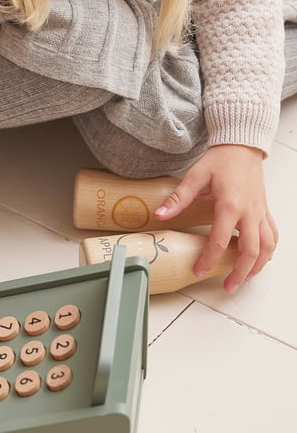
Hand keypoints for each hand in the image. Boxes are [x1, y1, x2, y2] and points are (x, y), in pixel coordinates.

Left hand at [154, 145, 277, 292]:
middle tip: (228, 287)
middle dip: (239, 272)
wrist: (242, 146)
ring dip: (257, 265)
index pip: (219, 240)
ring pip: (266, 245)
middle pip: (250, 250)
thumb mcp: (195, 176)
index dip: (209, 259)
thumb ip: (178, 198)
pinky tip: (259, 260)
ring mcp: (260, 212)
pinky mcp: (264, 210)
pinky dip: (268, 251)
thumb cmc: (220, 160)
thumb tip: (160, 214)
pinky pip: (272, 235)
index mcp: (231, 205)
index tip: (198, 270)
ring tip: (243, 279)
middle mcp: (249, 211)